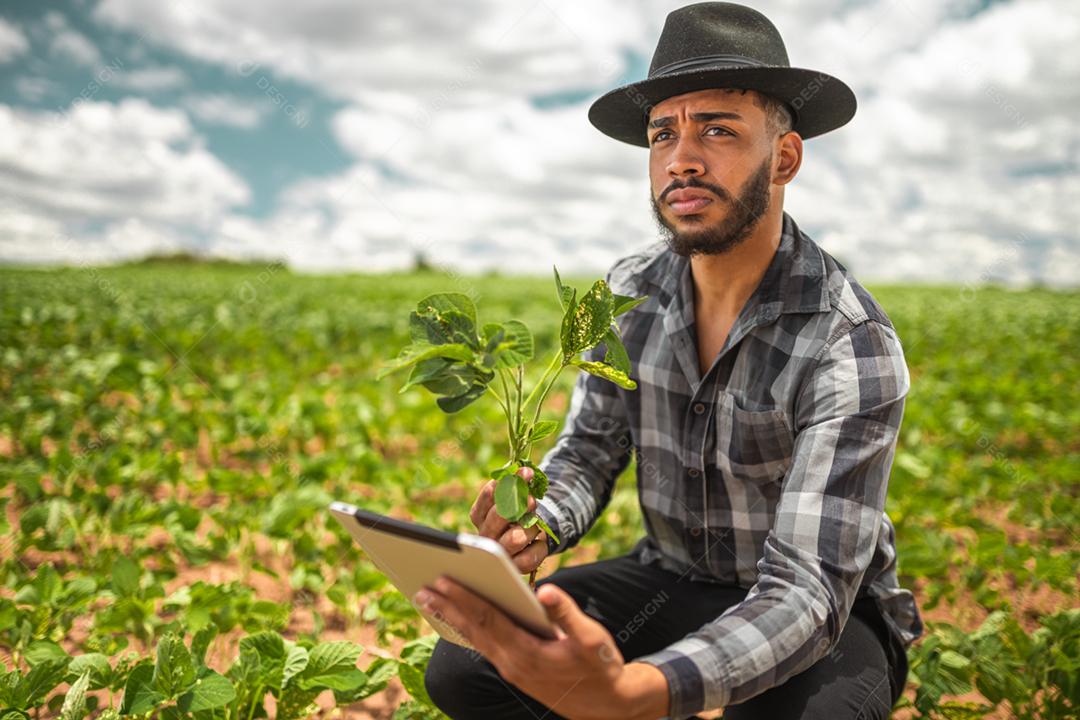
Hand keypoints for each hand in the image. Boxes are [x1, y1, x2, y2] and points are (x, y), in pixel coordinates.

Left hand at [415, 577, 669, 719]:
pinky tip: (457, 620)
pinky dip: (466, 630)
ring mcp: (511, 669)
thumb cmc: (600, 667)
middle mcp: (512, 663)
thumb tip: (546, 590)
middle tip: (421, 588)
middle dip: (447, 607)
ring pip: (475, 639)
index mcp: (527, 653)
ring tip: (429, 601)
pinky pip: (484, 646)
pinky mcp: (514, 671)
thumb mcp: (592, 638)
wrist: (606, 705)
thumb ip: (567, 614)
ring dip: (451, 619)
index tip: (442, 580)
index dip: (464, 598)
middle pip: (473, 630)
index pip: (488, 619)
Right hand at [469, 468, 548, 572]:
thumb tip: (524, 471)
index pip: (489, 495)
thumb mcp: (513, 499)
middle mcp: (485, 535)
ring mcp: (499, 553)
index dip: (509, 482)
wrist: (527, 542)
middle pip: (499, 516)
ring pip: (516, 537)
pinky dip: (539, 545)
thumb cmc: (516, 516)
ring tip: (535, 525)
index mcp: (479, 515)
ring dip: (531, 528)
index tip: (527, 472)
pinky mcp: (515, 567)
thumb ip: (514, 486)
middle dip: (520, 504)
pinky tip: (538, 541)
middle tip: (533, 500)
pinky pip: (530, 556)